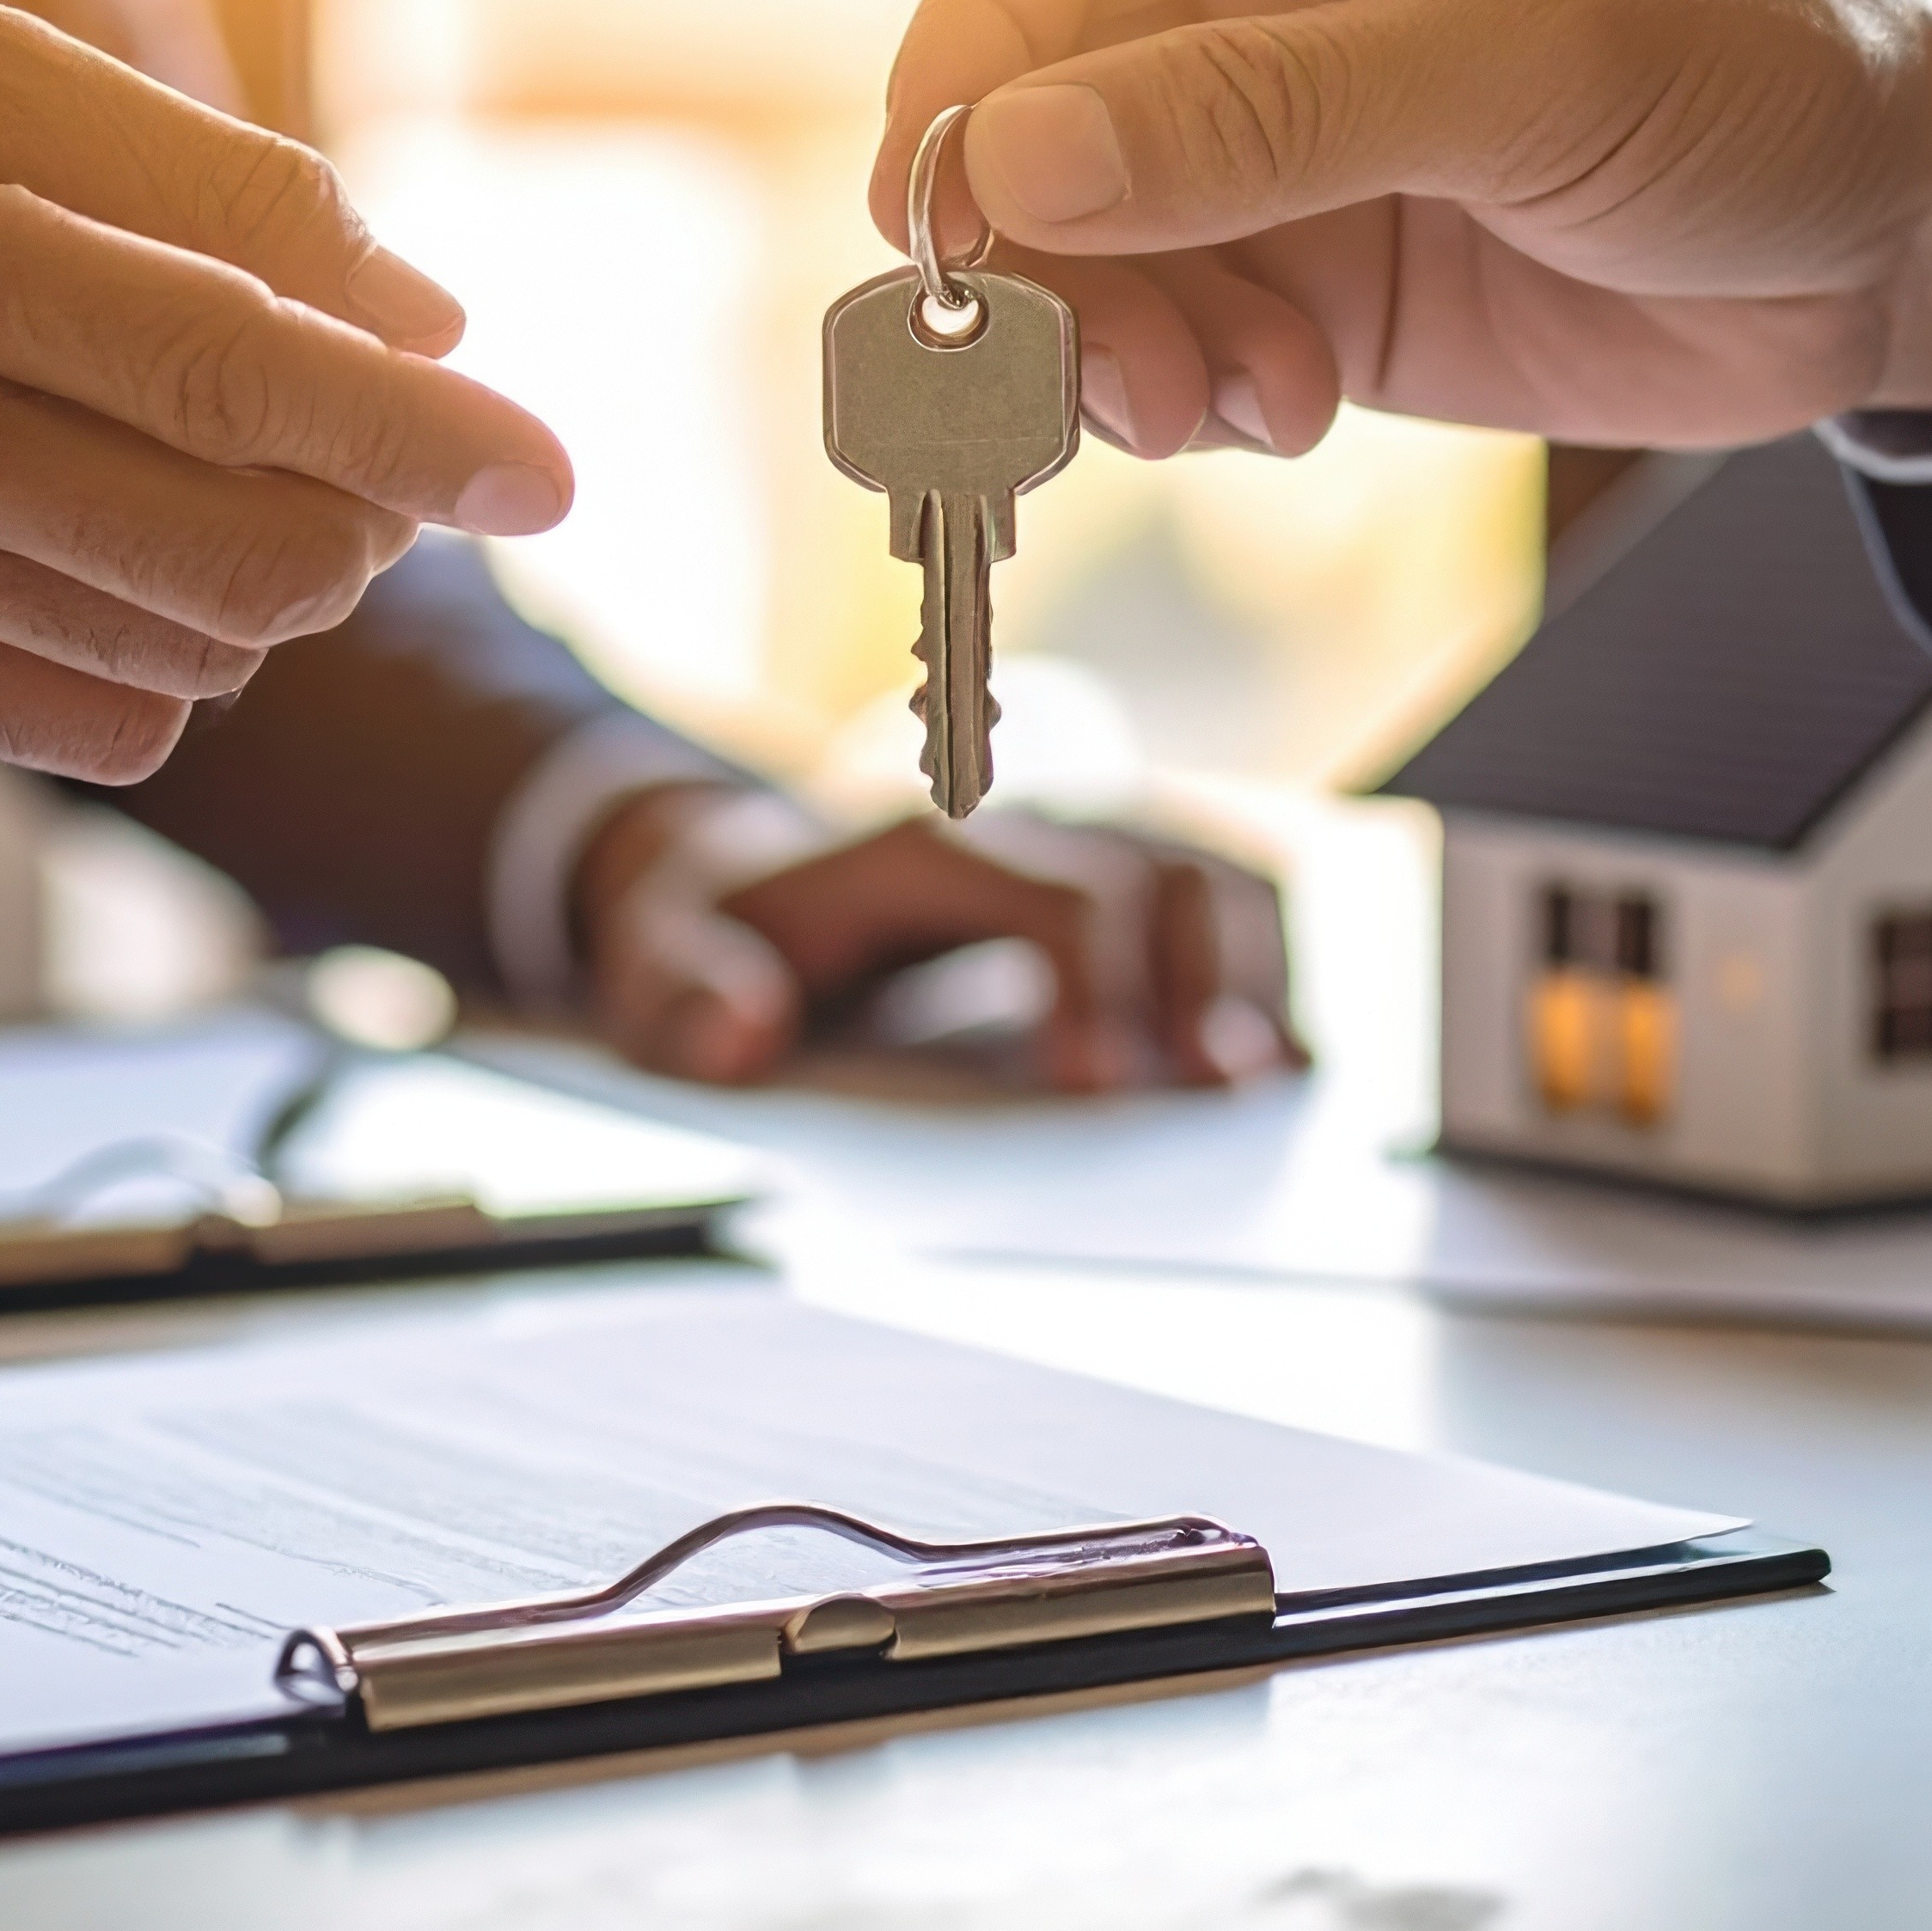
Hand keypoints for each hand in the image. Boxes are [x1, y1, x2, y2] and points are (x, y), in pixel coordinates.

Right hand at [0, 0, 570, 783]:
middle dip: (370, 514)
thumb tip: (407, 296)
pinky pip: (74, 721)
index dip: (428, 428)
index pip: (238, 367)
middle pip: (244, 554)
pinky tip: (101, 542)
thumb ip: (162, 164)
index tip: (551, 463)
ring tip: (214, 463)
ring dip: (271, 581)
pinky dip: (157, 651)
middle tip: (377, 438)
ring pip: (182, 655)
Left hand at [572, 787, 1298, 1091]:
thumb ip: (683, 992)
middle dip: (1203, 983)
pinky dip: (1262, 970)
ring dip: (1251, 974)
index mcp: (923, 853)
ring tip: (1264, 1084)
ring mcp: (1076, 854)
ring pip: (1211, 877)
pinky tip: (1276, 1060)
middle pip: (1162, 876)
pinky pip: (1221, 902)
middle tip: (1217, 1096)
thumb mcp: (656, 962)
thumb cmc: (707, 936)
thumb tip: (745, 1030)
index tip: (1102, 1083)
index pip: (1057, 896)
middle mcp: (1020, 834)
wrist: (731, 881)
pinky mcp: (1110, 891)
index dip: (1097, 982)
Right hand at [871, 0, 1931, 458]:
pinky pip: (1166, 342)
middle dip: (1024, 246)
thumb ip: (1269, 109)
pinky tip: (1284, 409)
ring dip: (1106, 345)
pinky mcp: (1306, 280)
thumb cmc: (1764, 62)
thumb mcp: (1528, 62)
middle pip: (1023, 110)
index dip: (964, 75)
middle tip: (1077, 362)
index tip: (948, 221)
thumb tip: (1016, 153)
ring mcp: (1271, 148)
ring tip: (1212, 404)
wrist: (1907, 230)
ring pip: (1076, 251)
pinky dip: (1190, 395)